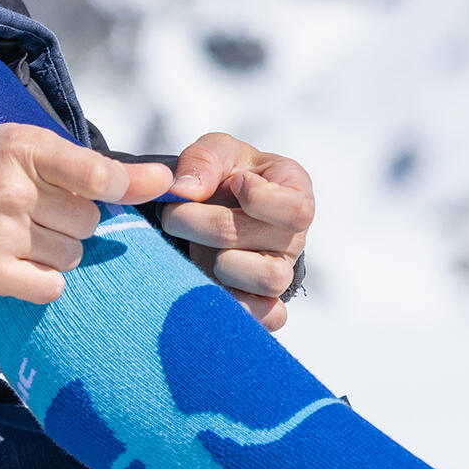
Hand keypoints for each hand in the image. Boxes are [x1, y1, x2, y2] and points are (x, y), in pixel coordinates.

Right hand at [0, 128, 171, 302]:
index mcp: (24, 149)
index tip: (154, 187)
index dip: (128, 187)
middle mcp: (10, 190)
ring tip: (23, 234)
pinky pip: (51, 287)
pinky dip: (44, 280)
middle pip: (89, 222)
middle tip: (40, 211)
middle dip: (74, 221)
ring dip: (58, 251)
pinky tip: (19, 262)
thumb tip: (164, 181)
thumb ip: (99, 168)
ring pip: (72, 256)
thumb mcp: (36, 150)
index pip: (97, 176)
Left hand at [161, 132, 314, 330]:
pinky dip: (238, 307)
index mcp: (295, 192)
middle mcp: (294, 236)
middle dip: (205, 224)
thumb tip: (184, 190)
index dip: (258, 198)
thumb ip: (203, 160)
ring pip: (269, 280)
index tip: (233, 184)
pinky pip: (266, 317)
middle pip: (265, 240)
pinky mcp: (264, 302)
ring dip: (220, 263)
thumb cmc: (224, 176)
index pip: (296, 208)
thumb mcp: (216, 151)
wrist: (213, 210)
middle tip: (172, 215)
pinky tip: (207, 286)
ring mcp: (281, 271)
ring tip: (193, 249)